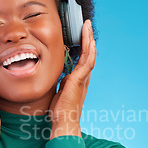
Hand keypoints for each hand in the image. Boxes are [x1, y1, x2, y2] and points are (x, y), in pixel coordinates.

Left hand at [48, 19, 95, 138]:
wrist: (64, 122)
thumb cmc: (60, 110)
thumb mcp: (58, 90)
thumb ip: (60, 81)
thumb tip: (58, 74)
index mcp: (78, 79)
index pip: (82, 57)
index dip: (82, 45)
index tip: (80, 33)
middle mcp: (83, 77)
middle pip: (88, 53)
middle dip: (87, 38)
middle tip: (86, 24)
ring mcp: (83, 78)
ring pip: (89, 54)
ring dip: (89, 39)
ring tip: (87, 26)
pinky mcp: (80, 80)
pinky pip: (88, 62)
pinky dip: (89, 50)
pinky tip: (89, 40)